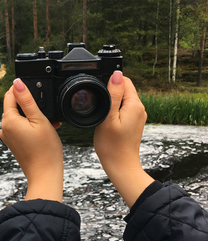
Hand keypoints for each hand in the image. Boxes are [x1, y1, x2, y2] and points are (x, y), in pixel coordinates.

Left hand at [0, 78, 63, 201]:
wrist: (45, 174)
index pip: (10, 95)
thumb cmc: (45, 149)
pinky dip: (31, 125)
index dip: (22, 90)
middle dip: (30, 105)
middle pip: (14, 106)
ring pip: (19, 117)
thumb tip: (17, 82)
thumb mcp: (39, 119)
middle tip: (46, 111)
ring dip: (33, 116)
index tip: (36, 91)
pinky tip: (45, 130)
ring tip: (49, 123)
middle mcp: (4, 128)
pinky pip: (20, 128)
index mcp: (8, 120)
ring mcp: (8, 136)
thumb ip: (27, 99)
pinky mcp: (13, 143)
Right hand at [93, 71, 153, 207]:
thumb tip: (117, 74)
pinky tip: (108, 121)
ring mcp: (138, 116)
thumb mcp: (108, 117)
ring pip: (123, 99)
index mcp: (135, 104)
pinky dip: (115, 111)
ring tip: (104, 116)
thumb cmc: (112, 146)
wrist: (120, 166)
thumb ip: (113, 95)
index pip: (124, 80)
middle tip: (100, 107)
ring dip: (112, 102)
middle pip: (124, 89)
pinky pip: (124, 109)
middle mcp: (140, 108)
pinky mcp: (134, 122)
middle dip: (110, 92)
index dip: (110, 82)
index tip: (100, 94)